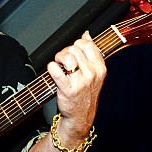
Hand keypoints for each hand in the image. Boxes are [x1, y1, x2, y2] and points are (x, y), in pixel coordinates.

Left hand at [47, 31, 106, 147]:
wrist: (80, 116)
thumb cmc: (85, 94)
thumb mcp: (95, 73)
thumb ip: (92, 53)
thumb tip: (87, 34)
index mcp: (100, 68)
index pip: (87, 44)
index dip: (77, 45)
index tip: (73, 52)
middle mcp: (92, 74)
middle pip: (74, 49)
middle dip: (65, 52)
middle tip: (62, 61)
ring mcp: (80, 82)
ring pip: (67, 57)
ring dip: (58, 58)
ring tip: (58, 65)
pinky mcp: (68, 90)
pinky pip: (57, 71)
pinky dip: (52, 67)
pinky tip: (52, 69)